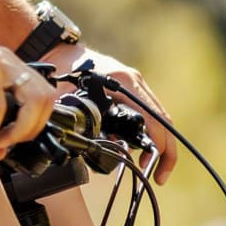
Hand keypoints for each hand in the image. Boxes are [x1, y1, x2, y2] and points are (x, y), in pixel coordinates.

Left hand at [47, 42, 177, 183]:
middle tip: (158, 176)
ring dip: (158, 143)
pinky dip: (147, 133)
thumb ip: (81, 119)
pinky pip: (147, 114)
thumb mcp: (69, 96)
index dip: (158, 146)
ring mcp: (135, 85)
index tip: (152, 167)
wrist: (59, 50)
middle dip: (165, 151)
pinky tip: (138, 150)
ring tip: (148, 166)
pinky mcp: (131, 89)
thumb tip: (91, 148)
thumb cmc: (63, 70)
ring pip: (158, 118)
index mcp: (125, 83)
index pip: (153, 119)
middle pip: (163, 120)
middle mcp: (135, 83)